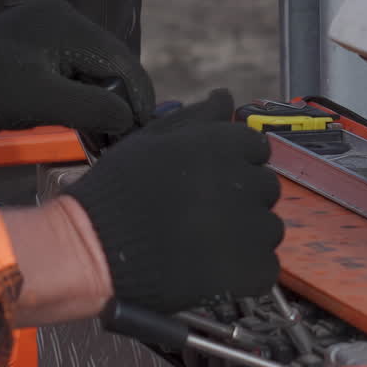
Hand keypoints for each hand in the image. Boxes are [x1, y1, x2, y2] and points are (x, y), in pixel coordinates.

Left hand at [0, 0, 154, 139]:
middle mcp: (60, 18)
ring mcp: (46, 30)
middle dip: (120, 97)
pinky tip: (85, 120)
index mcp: (65, 23)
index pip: (119, 59)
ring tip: (107, 134)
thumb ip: (94, 106)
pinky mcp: (35, 46)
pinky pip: (72, 68)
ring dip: (101, 98)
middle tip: (125, 136)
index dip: (137, 96)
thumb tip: (130, 116)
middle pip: (108, 61)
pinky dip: (81, 93)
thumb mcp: (46, 102)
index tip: (145, 128)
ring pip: (92, 66)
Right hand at [65, 88, 283, 314]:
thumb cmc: (118, 190)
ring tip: (204, 241)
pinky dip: (245, 270)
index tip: (215, 178)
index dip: (238, 161)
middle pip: (266, 185)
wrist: (97, 248)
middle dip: (243, 196)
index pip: (257, 145)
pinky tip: (211, 267)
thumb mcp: (151, 139)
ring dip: (246, 234)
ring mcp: (248, 228)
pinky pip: (266, 266)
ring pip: (269, 227)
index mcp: (218, 145)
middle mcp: (240, 181)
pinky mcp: (249, 270)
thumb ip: (196, 117)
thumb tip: (225, 96)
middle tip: (205, 212)